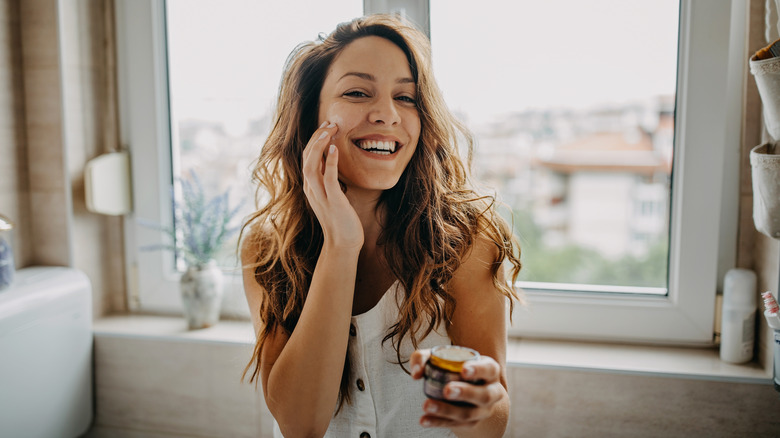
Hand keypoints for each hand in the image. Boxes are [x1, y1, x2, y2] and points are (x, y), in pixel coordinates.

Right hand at [302, 121, 362, 248]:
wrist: (343, 244)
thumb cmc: (341, 220)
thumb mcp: (332, 195)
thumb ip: (329, 180)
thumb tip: (332, 162)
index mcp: (311, 187)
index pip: (307, 157)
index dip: (315, 140)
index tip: (326, 126)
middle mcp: (311, 190)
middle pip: (306, 157)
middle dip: (316, 138)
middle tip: (329, 123)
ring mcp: (320, 196)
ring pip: (311, 165)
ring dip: (319, 145)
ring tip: (329, 130)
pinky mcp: (333, 201)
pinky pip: (328, 178)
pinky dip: (329, 162)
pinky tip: (334, 148)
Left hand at [411, 349, 506, 429]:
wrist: (468, 390)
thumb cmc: (455, 368)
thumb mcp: (443, 357)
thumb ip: (424, 358)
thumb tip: (416, 372)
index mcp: (489, 371)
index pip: (489, 369)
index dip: (478, 370)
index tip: (464, 370)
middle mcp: (491, 391)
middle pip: (483, 395)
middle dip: (465, 393)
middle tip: (447, 390)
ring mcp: (483, 410)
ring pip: (468, 413)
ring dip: (446, 410)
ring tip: (427, 405)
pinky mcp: (471, 423)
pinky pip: (455, 424)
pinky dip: (438, 422)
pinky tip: (424, 420)